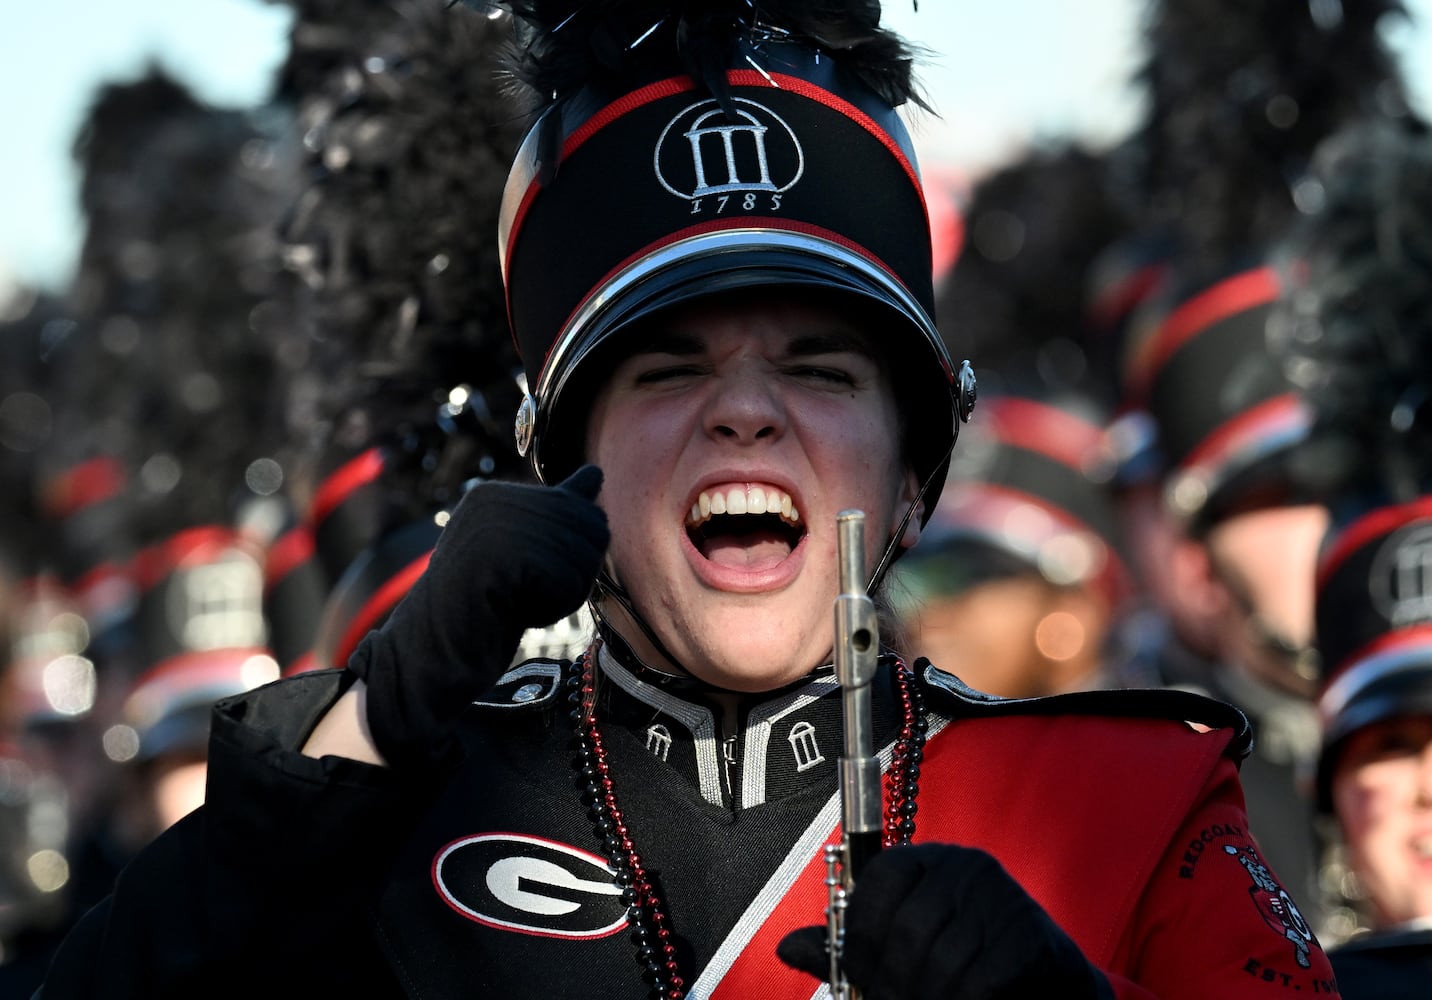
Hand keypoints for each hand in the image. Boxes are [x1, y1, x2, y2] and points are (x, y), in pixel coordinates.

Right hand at [347, 465, 608, 768]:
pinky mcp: (505, 557)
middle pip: (590, 528)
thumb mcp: (515, 549)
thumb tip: (597, 473)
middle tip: (527, 594)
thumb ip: (555, 515)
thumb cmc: (475, 608)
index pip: (581, 507)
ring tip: (517, 603)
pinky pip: (570, 582)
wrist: (426, 653)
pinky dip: (554, 608)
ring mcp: (499, 526)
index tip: (525, 574)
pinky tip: (515, 613)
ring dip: (564, 594)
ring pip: (583, 557)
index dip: (573, 552)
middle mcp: (496, 500)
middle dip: (575, 571)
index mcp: (494, 495)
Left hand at [777, 843, 1110, 999]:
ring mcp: (1000, 897)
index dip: (856, 933)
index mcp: (926, 861)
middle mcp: (963, 866)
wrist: (1045, 982)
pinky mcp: (1029, 936)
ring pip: (940, 961)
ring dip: (921, 998)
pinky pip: (979, 980)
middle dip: (888, 983)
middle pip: (905, 928)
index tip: (854, 974)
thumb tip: (786, 947)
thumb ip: (849, 947)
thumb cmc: (965, 958)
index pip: (878, 878)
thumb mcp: (904, 947)